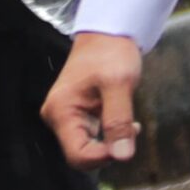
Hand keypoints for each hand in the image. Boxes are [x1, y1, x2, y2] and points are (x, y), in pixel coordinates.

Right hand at [43, 30, 142, 167]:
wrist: (108, 31)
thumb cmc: (110, 51)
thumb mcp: (119, 83)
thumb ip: (119, 121)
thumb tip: (123, 156)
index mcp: (61, 111)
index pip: (78, 156)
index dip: (104, 157)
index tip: (128, 142)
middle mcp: (57, 117)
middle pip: (82, 154)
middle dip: (109, 149)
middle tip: (132, 128)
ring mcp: (65, 116)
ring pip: (88, 147)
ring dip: (111, 141)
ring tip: (130, 121)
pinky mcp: (76, 114)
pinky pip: (92, 136)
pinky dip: (110, 134)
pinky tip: (124, 121)